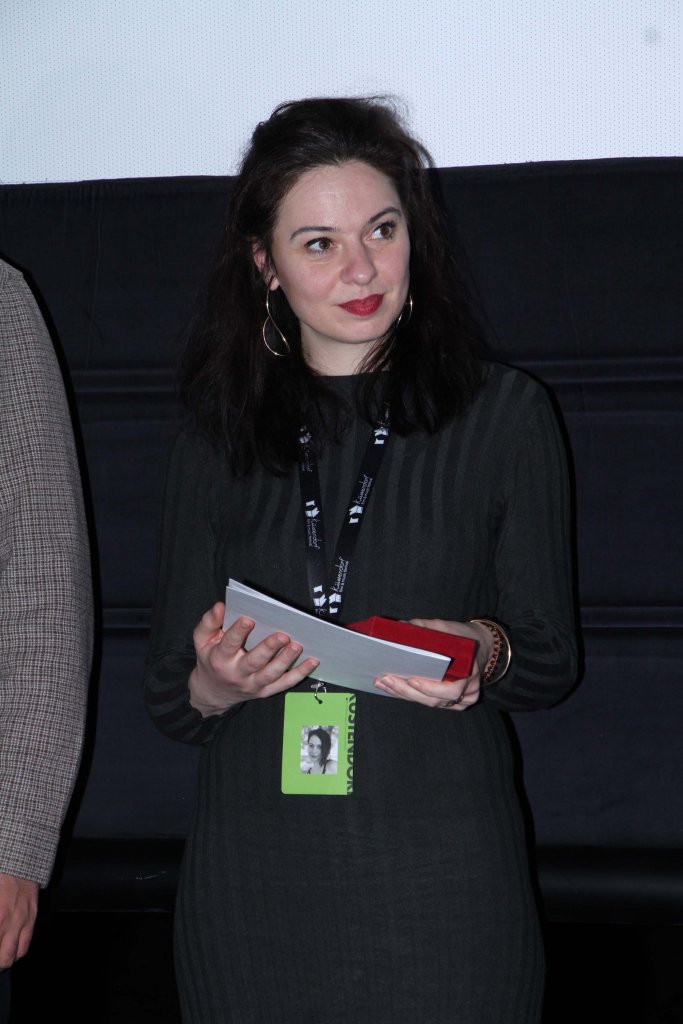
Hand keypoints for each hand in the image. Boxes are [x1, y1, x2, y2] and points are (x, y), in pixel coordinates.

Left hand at [0, 873, 38, 968]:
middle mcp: (7, 922)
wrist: (21, 864)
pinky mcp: (31, 920)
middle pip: (1, 958)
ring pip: (12, 956)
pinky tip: (9, 952)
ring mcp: (21, 922)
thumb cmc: (1, 879)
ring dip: (3, 962)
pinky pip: (25, 946)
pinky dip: (16, 954)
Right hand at [189, 602, 319, 715]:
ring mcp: (253, 684)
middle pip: (254, 662)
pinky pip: (285, 684)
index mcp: (220, 658)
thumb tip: (220, 606)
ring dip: (286, 661)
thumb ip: (209, 622)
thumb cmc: (211, 659)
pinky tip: (313, 661)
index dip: (238, 632)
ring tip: (298, 646)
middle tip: (283, 635)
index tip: (249, 619)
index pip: (229, 644)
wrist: (213, 692)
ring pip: (271, 675)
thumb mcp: (202, 640)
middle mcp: (237, 674)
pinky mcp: (265, 691)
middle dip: (269, 648)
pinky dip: (300, 673)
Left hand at [373, 617, 493, 710]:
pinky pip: (430, 702)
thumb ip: (424, 627)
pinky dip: (411, 696)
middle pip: (435, 700)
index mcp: (471, 672)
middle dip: (407, 691)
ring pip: (430, 703)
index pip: (451, 690)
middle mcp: (468, 691)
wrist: (482, 646)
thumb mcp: (447, 627)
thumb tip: (398, 627)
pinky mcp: (453, 703)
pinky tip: (393, 688)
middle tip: (385, 679)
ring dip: (404, 695)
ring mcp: (462, 700)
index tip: (411, 680)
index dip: (430, 688)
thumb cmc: (463, 637)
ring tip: (383, 683)